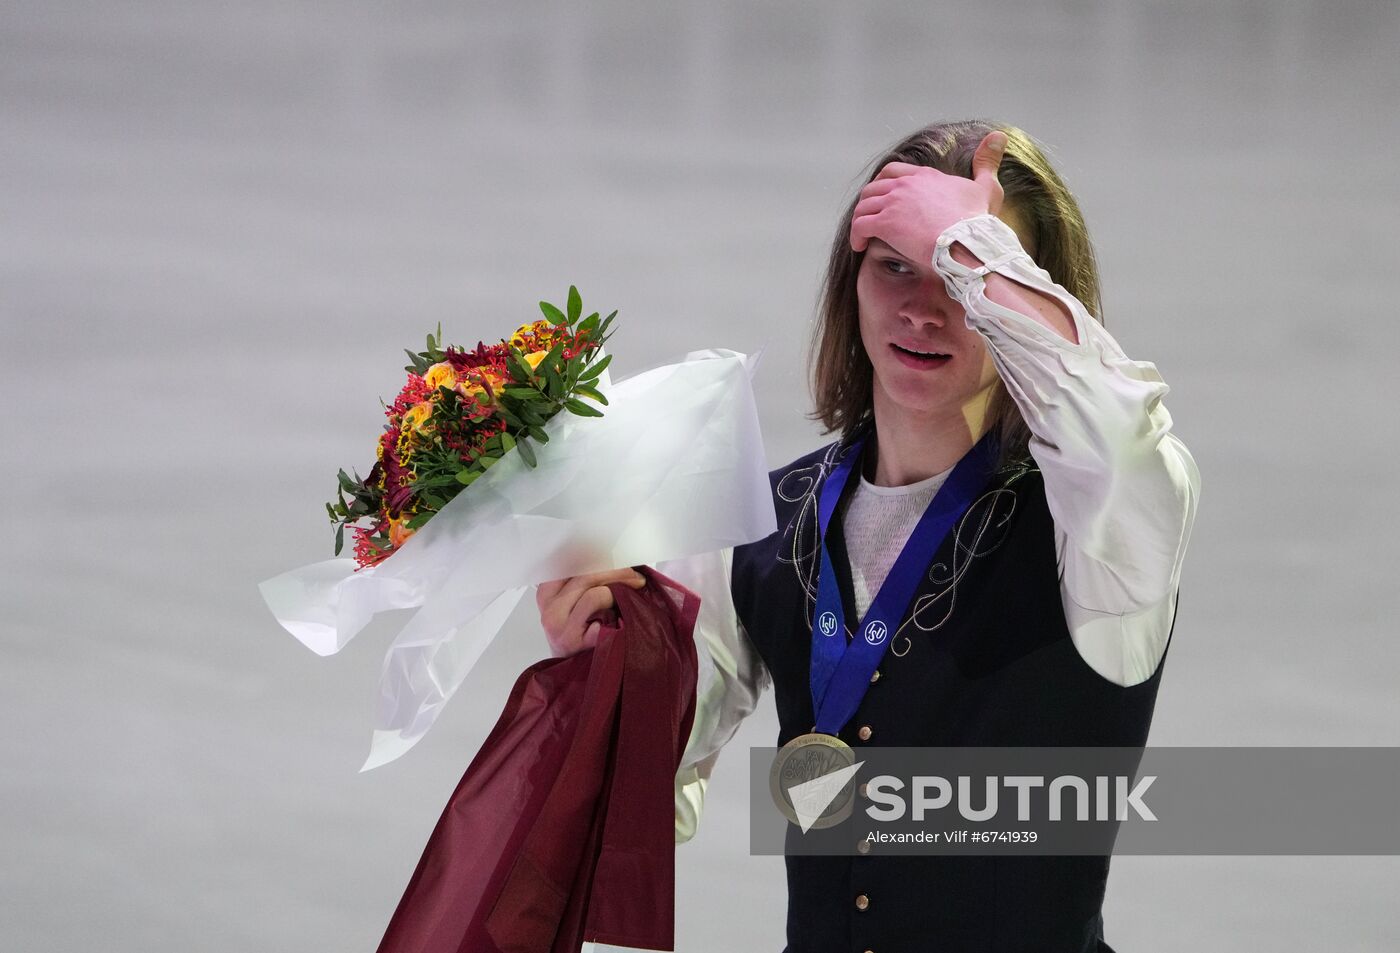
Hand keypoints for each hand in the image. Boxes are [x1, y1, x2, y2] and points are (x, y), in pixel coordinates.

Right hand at [535, 568, 647, 657]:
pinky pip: (600, 622)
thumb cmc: (580, 636)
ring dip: (618, 593)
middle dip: (618, 572)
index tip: (620, 557)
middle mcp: (549, 609)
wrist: (574, 675)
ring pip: (594, 595)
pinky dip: (614, 619)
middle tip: (638, 578)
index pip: (571, 563)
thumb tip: (616, 559)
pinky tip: (619, 623)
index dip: (598, 557)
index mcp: (547, 593)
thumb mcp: (573, 606)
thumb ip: (584, 583)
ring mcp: (559, 628)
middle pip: (586, 576)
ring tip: (632, 598)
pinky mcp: (573, 644)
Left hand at [849, 130, 1007, 266]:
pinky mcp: (885, 223)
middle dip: (868, 203)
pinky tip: (859, 246)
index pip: (894, 172)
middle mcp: (906, 185)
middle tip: (869, 218)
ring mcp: (894, 203)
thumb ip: (987, 162)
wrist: (967, 243)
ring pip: (863, 206)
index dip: (884, 184)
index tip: (883, 199)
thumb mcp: (986, 187)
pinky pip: (860, 226)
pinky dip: (856, 236)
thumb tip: (998, 135)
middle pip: (874, 188)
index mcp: (925, 176)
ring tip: (862, 235)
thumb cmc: (977, 221)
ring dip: (860, 219)